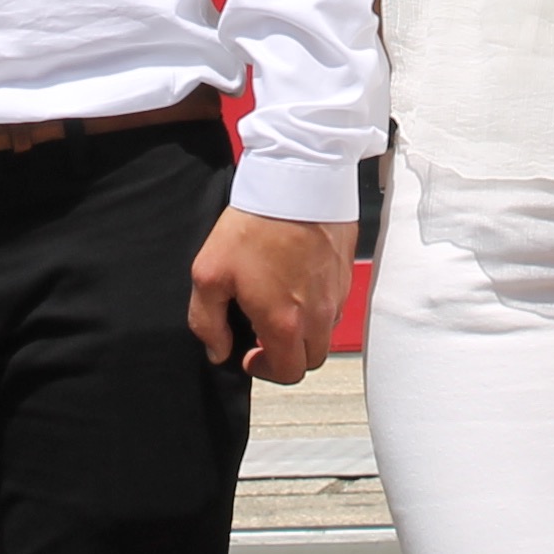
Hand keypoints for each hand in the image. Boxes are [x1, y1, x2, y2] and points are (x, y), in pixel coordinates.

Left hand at [188, 207, 356, 384]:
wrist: (297, 180)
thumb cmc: (254, 225)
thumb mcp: (209, 273)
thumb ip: (207, 322)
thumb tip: (218, 350)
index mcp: (285, 324)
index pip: (287, 373)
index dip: (266, 371)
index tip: (250, 353)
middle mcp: (319, 315)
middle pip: (312, 359)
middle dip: (288, 355)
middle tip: (265, 333)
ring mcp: (337, 293)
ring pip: (325, 331)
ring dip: (305, 330)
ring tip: (281, 303)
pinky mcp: (346, 270)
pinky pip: (335, 302)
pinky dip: (318, 304)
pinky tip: (297, 279)